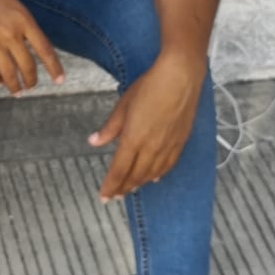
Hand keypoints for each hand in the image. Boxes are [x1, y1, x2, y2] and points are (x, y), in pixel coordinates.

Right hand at [0, 0, 63, 94]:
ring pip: (9, 73)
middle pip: (27, 65)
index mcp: (24, 20)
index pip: (45, 49)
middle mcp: (11, 33)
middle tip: (31, 86)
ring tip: (16, 91)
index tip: (59, 81)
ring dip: (14, 86)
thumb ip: (23, 25)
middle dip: (31, 80)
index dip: (54, 67)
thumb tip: (30, 48)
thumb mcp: (14, 6)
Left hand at [90, 58, 202, 202]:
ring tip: (130, 190)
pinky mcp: (180, 142)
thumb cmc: (149, 86)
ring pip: (152, 174)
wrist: (180, 77)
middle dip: (123, 188)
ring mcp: (167, 146)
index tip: (103, 197)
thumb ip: (109, 128)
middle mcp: (151, 148)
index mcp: (134, 139)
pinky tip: (154, 178)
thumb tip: (94, 141)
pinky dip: (159, 175)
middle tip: (114, 197)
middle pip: (135, 176)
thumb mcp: (123, 105)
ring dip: (139, 184)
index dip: (110, 186)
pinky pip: (168, 166)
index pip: (119, 170)